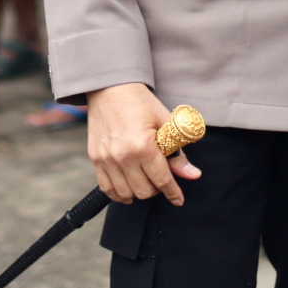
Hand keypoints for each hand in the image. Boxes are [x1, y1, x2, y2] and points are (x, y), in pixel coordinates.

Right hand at [85, 82, 201, 205]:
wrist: (110, 88)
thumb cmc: (140, 103)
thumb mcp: (165, 123)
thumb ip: (178, 154)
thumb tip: (193, 175)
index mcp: (143, 146)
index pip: (162, 181)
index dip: (173, 193)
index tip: (179, 200)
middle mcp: (123, 156)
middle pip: (144, 191)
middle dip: (157, 190)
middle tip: (161, 179)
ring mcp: (106, 159)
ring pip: (126, 194)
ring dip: (139, 192)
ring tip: (146, 181)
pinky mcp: (95, 159)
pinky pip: (107, 188)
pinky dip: (119, 194)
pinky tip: (128, 189)